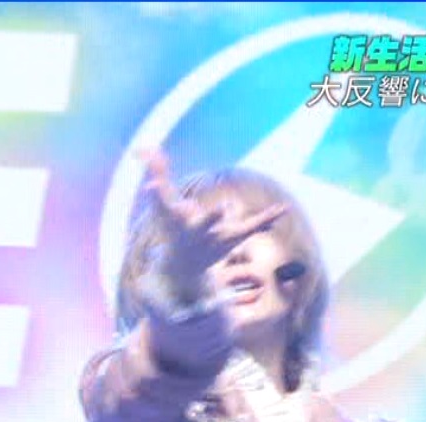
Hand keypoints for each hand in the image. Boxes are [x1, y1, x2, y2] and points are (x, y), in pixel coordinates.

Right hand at [137, 150, 287, 287]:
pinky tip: (282, 208)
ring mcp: (220, 237)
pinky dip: (267, 218)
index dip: (159, 195)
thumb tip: (143, 149)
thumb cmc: (174, 231)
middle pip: (207, 222)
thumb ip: (157, 176)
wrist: (185, 268)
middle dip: (214, 215)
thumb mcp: (163, 207)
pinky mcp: (234, 237)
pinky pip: (252, 226)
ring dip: (253, 219)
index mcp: (181, 222)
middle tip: (222, 206)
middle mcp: (201, 231)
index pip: (171, 206)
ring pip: (237, 225)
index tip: (152, 186)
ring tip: (274, 209)